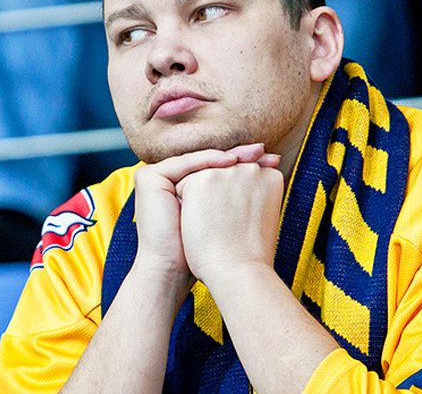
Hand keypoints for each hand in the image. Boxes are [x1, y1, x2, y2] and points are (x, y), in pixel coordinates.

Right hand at [131, 144, 278, 292]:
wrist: (174, 270)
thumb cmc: (203, 251)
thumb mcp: (222, 213)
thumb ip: (234, 190)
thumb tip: (270, 170)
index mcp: (180, 183)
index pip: (215, 167)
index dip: (243, 164)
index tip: (272, 162)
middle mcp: (166, 177)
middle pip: (209, 162)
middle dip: (241, 156)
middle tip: (265, 151)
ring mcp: (154, 175)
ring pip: (199, 160)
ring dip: (229, 155)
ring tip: (256, 153)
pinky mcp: (149, 177)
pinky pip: (186, 163)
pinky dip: (211, 160)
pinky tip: (233, 160)